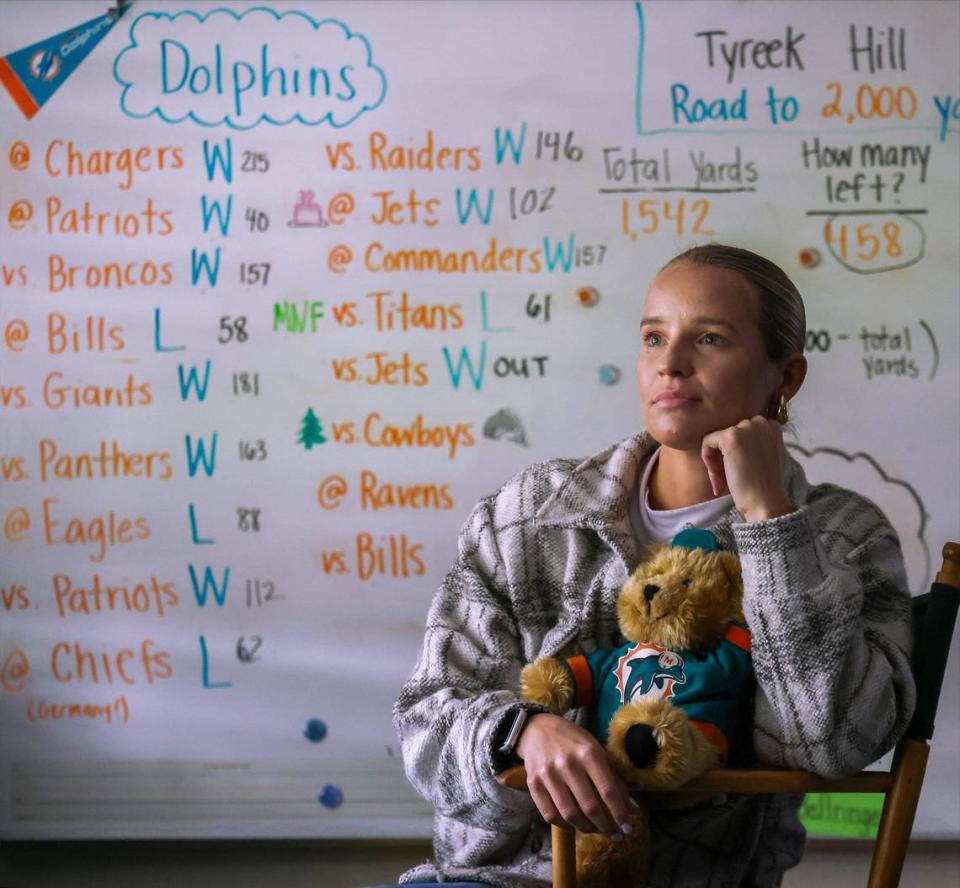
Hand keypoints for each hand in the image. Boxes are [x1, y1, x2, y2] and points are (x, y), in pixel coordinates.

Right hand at [516, 713, 637, 835]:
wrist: (537, 729)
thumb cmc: (573, 740)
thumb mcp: (597, 751)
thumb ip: (614, 779)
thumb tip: (633, 809)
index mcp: (588, 753)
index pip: (608, 791)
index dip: (620, 814)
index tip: (629, 828)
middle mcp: (567, 764)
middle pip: (590, 807)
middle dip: (606, 827)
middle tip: (615, 835)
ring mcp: (548, 775)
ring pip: (570, 814)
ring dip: (587, 828)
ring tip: (596, 829)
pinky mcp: (533, 784)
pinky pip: (550, 815)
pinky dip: (565, 825)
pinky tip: (574, 823)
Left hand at [700, 416, 793, 522]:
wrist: (766, 502)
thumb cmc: (763, 486)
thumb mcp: (764, 457)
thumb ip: (752, 445)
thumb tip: (730, 443)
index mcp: (771, 426)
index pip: (742, 433)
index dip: (736, 455)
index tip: (739, 473)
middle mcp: (761, 422)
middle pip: (728, 435)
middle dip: (724, 458)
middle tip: (727, 480)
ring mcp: (746, 428)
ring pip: (717, 439)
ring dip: (716, 462)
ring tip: (723, 483)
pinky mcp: (731, 437)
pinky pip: (707, 442)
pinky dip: (708, 460)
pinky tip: (719, 479)